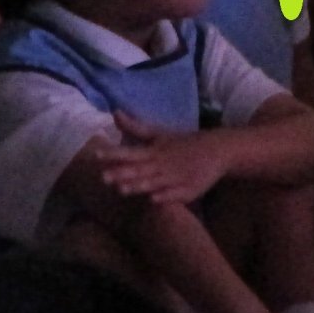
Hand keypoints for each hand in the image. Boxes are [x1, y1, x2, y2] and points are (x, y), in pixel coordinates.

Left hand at [97, 113, 230, 205]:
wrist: (218, 150)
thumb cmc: (182, 143)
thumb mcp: (159, 135)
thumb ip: (135, 128)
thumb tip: (114, 112)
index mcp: (154, 150)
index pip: (130, 153)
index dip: (113, 154)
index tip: (95, 154)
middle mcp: (162, 164)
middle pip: (139, 170)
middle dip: (122, 174)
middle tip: (103, 178)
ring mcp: (176, 177)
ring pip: (154, 183)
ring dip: (139, 186)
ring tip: (122, 190)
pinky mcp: (189, 190)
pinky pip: (175, 195)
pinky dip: (165, 197)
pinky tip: (153, 200)